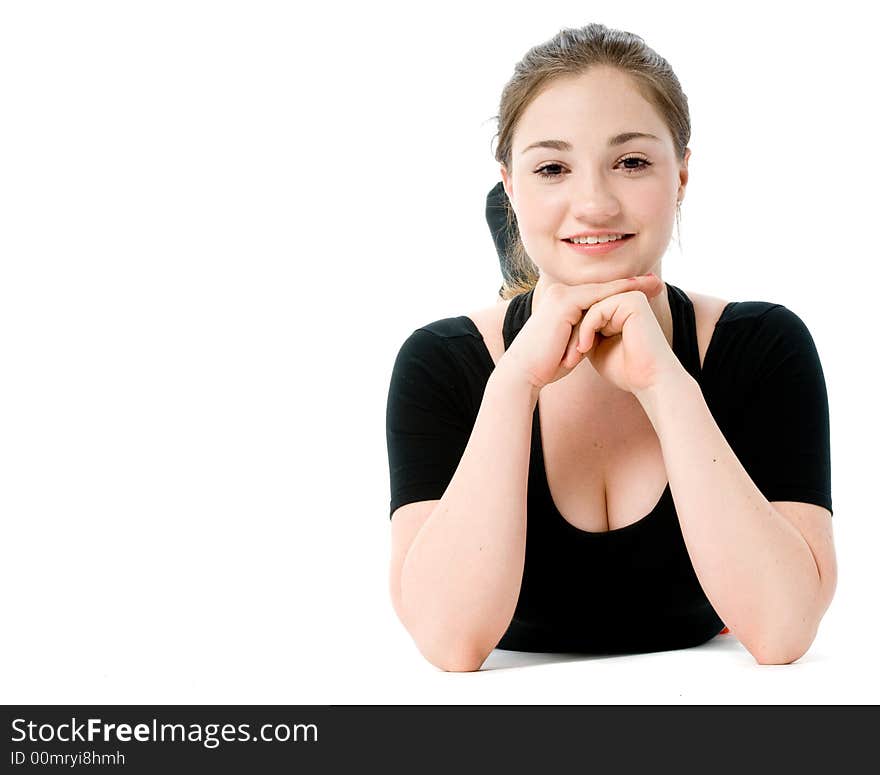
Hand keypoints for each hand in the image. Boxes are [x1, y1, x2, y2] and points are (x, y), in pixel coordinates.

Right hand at [497, 275, 667, 392]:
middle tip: (658, 284)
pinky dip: (618, 294)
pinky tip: (637, 292)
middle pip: (603, 288)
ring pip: (603, 290)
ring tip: (656, 285)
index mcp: (560, 303)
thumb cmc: (546, 365)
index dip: (622, 293)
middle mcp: (560, 294)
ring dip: (631, 286)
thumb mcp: (572, 345)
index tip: (647, 293)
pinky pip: (597, 297)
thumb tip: (600, 337)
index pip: (598, 296)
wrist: (524, 373)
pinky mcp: (564, 303)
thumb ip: (584, 335)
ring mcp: (561, 296)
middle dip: (632, 285)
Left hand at [568, 276, 684, 394]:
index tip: (565, 359)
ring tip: (573, 358)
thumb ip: (584, 331)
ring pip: (588, 309)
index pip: (585, 313)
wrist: (649, 381)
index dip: (571, 335)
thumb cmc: (623, 370)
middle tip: (567, 360)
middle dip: (571, 335)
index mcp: (620, 308)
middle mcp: (627, 298)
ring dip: (576, 335)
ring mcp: (630, 297)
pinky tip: (584, 348)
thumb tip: (563, 322)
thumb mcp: (595, 348)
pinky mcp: (633, 301)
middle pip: (585, 309)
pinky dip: (586, 330)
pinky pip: (597, 310)